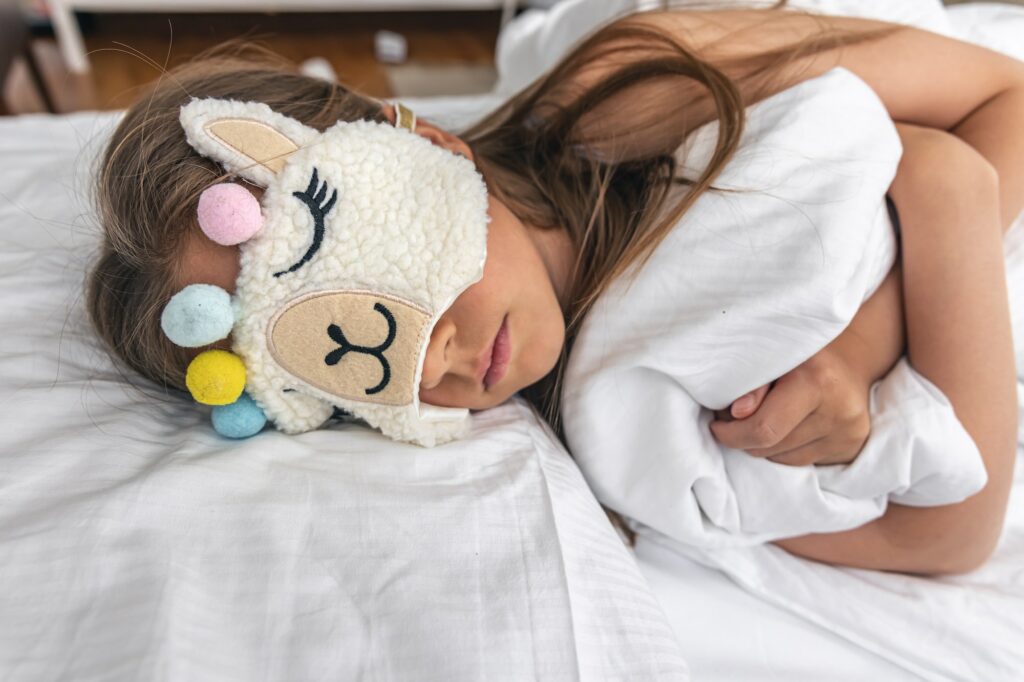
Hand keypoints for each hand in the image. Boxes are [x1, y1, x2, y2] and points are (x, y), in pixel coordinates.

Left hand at [709, 345, 872, 465]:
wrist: (847, 364)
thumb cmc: (799, 358)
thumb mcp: (773, 358)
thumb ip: (753, 384)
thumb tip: (736, 413)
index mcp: (816, 381)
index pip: (764, 429)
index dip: (732, 434)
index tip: (718, 425)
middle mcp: (838, 411)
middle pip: (770, 447)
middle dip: (743, 438)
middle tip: (732, 421)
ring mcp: (848, 434)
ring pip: (782, 459)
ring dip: (763, 446)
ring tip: (761, 420)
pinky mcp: (851, 449)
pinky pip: (801, 463)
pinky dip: (783, 451)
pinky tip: (784, 430)